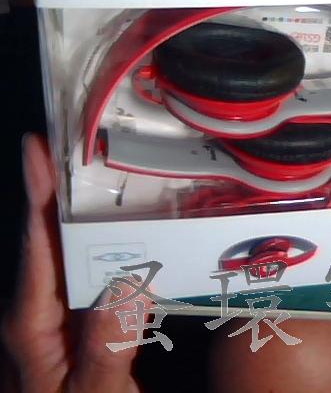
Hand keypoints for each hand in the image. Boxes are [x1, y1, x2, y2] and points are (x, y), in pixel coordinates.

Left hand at [1, 134, 143, 392]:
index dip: (37, 193)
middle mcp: (40, 305)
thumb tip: (130, 282)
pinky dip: (113, 245)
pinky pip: (97, 269)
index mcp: (31, 321)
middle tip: (92, 147)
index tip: (37, 147)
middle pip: (53, 235)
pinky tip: (135, 233)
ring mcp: (61, 308)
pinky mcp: (82, 314)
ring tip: (118, 176)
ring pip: (76, 250)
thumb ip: (106, 346)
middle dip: (66, 187)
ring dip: (92, 212)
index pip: (36, 246)